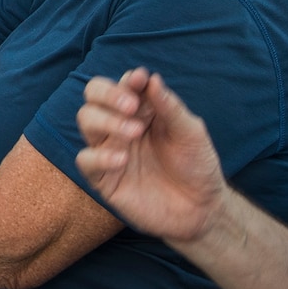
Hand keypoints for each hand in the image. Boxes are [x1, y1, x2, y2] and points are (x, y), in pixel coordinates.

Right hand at [73, 69, 226, 245]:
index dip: (128, 80)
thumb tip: (151, 78)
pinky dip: (99, 156)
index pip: (123, 85)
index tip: (140, 79)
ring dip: (105, 120)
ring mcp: (109, 150)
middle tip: (131, 106)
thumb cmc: (197, 167)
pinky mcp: (104, 178)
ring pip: (86, 120)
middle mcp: (120, 126)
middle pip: (93, 96)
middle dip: (108, 94)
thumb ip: (170, 107)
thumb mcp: (191, 133)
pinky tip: (122, 160)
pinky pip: (86, 160)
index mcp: (142, 110)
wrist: (201, 210)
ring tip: (134, 132)